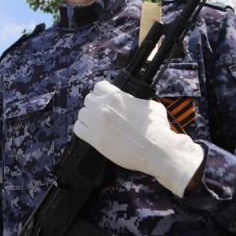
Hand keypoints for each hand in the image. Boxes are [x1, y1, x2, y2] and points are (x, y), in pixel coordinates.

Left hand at [73, 80, 204, 196]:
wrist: (157, 149)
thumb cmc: (157, 128)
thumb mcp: (149, 105)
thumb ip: (135, 101)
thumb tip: (132, 102)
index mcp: (116, 96)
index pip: (99, 86)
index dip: (102, 93)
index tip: (104, 99)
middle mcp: (103, 106)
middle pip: (88, 99)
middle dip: (95, 105)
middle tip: (102, 114)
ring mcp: (97, 122)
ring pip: (82, 113)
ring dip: (89, 118)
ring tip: (97, 125)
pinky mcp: (94, 138)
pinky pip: (78, 129)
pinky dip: (83, 130)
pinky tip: (91, 133)